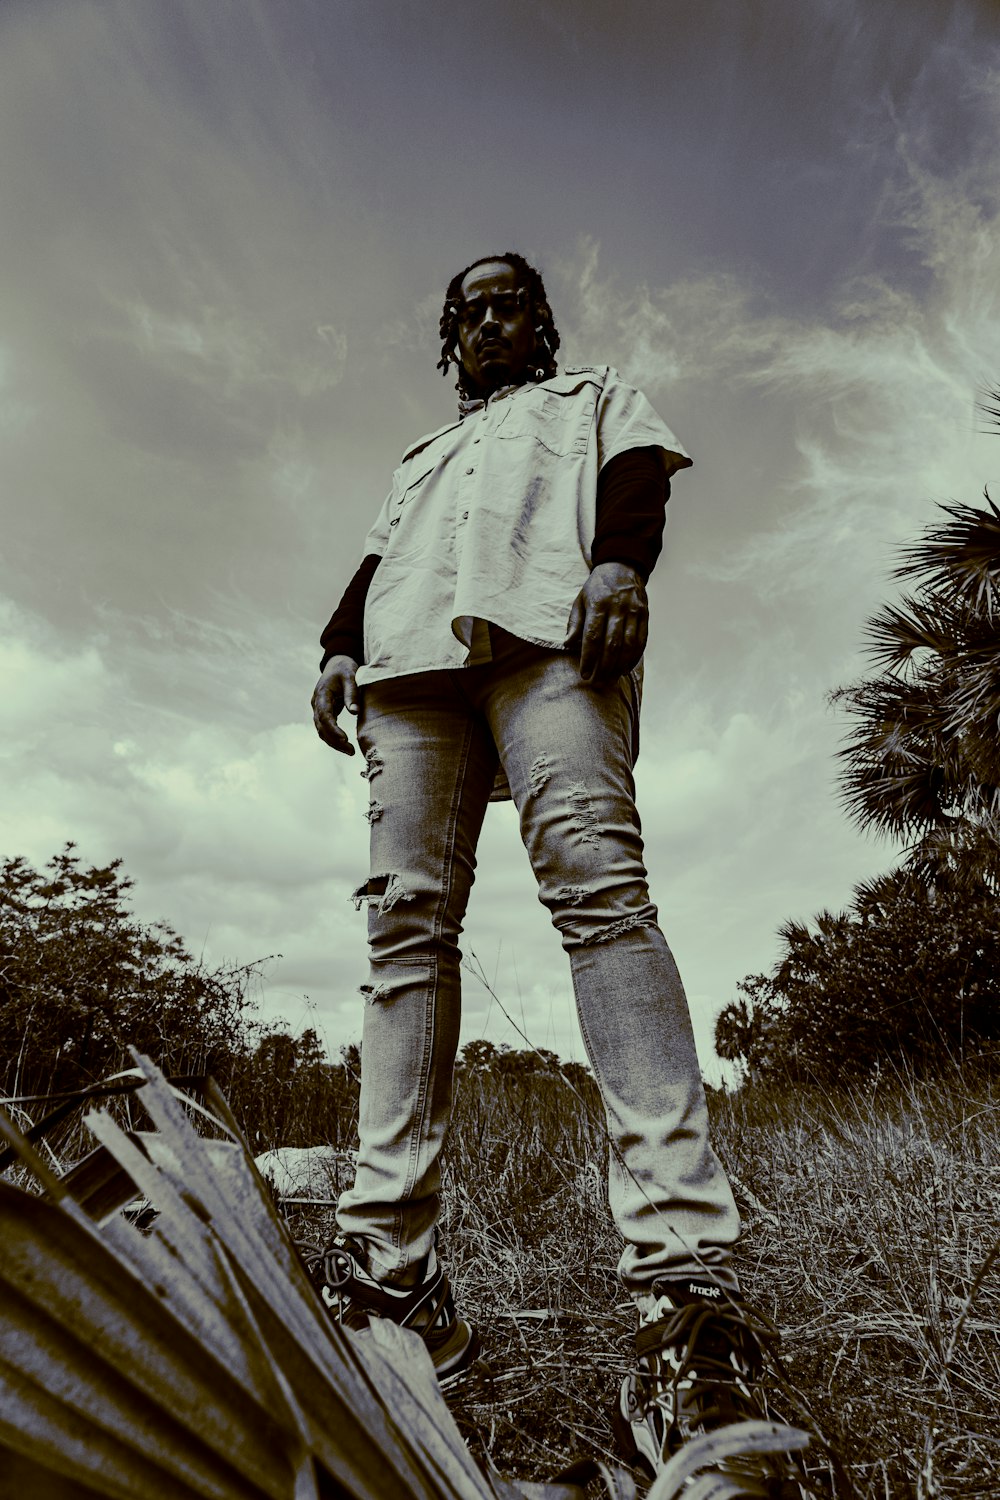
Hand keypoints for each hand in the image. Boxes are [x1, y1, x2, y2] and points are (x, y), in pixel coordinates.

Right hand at [311, 655, 360, 754]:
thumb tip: (354, 711)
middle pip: (322, 727)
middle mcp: (316, 703)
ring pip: (322, 730)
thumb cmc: (344, 669)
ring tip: (350, 751)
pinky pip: (325, 728)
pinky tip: (344, 745)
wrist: (336, 664)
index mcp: (322, 694)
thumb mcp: (350, 677)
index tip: (345, 739)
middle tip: (351, 751)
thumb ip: (352, 694)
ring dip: (334, 743)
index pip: (325, 716)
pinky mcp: (323, 712)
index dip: (333, 729)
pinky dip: (333, 738)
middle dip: (335, 741)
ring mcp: (318, 709)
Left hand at [566, 562, 647, 684]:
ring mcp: (634, 611)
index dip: (588, 658)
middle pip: (612, 644)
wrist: (623, 567)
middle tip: (597, 683)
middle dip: (604, 667)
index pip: (592, 636)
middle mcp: (618, 608)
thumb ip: (575, 623)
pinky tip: (625, 668)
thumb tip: (567, 645)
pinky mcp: (645, 615)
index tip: (584, 674)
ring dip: (620, 666)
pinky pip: (641, 641)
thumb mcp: (581, 600)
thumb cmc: (597, 587)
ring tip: (611, 679)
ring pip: (629, 645)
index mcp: (598, 604)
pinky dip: (634, 658)